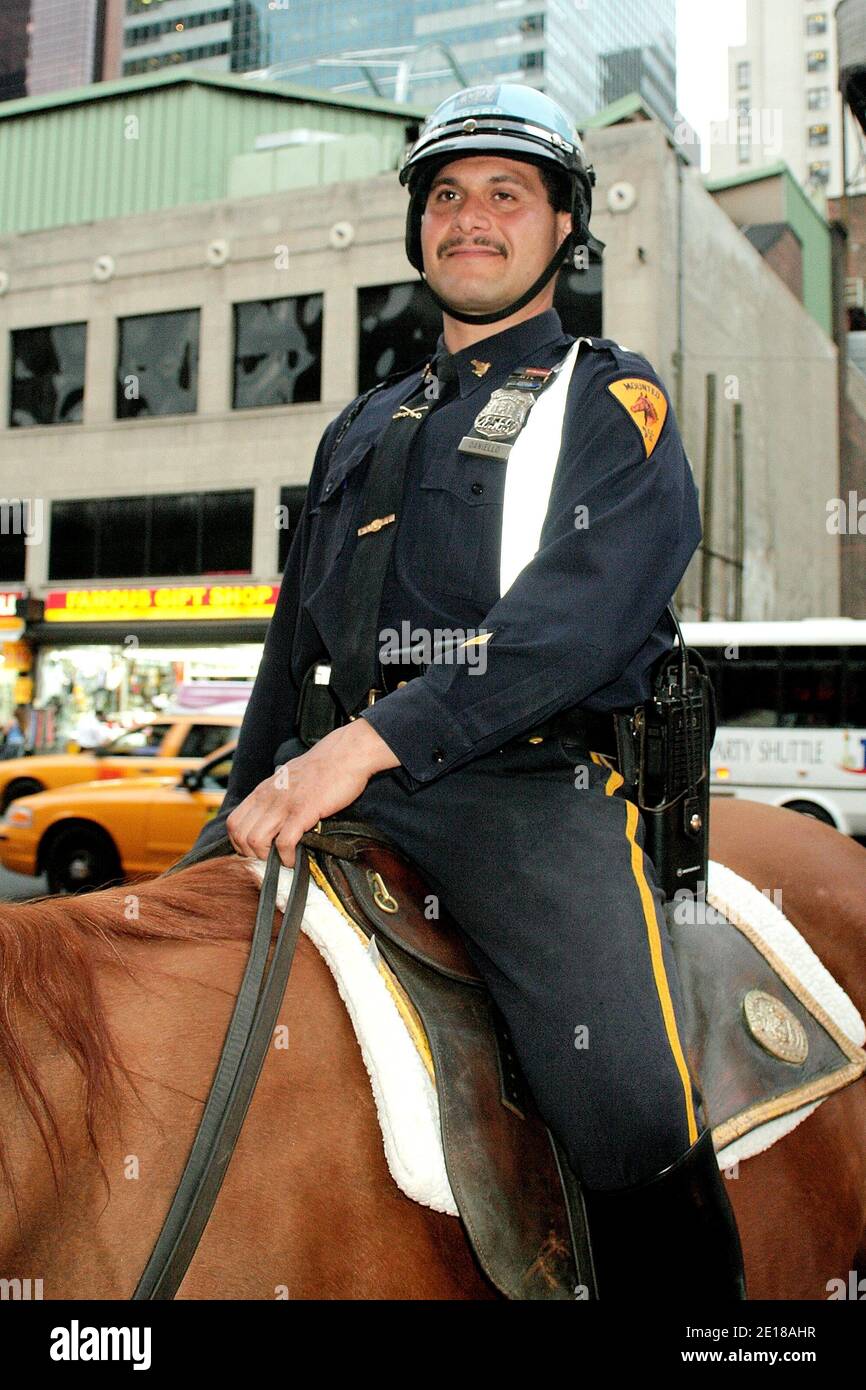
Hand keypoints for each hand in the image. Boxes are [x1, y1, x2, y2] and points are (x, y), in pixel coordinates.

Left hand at [225, 718, 399, 865]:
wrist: (346, 754)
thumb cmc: (322, 768)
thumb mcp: (287, 780)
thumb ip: (276, 798)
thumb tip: (272, 817)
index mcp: (262, 791)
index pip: (234, 823)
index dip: (239, 843)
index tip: (255, 851)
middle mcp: (268, 797)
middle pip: (240, 835)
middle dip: (252, 854)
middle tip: (269, 860)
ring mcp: (284, 804)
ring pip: (255, 840)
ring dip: (267, 858)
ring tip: (281, 860)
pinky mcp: (303, 811)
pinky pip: (284, 842)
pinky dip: (286, 857)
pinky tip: (295, 859)